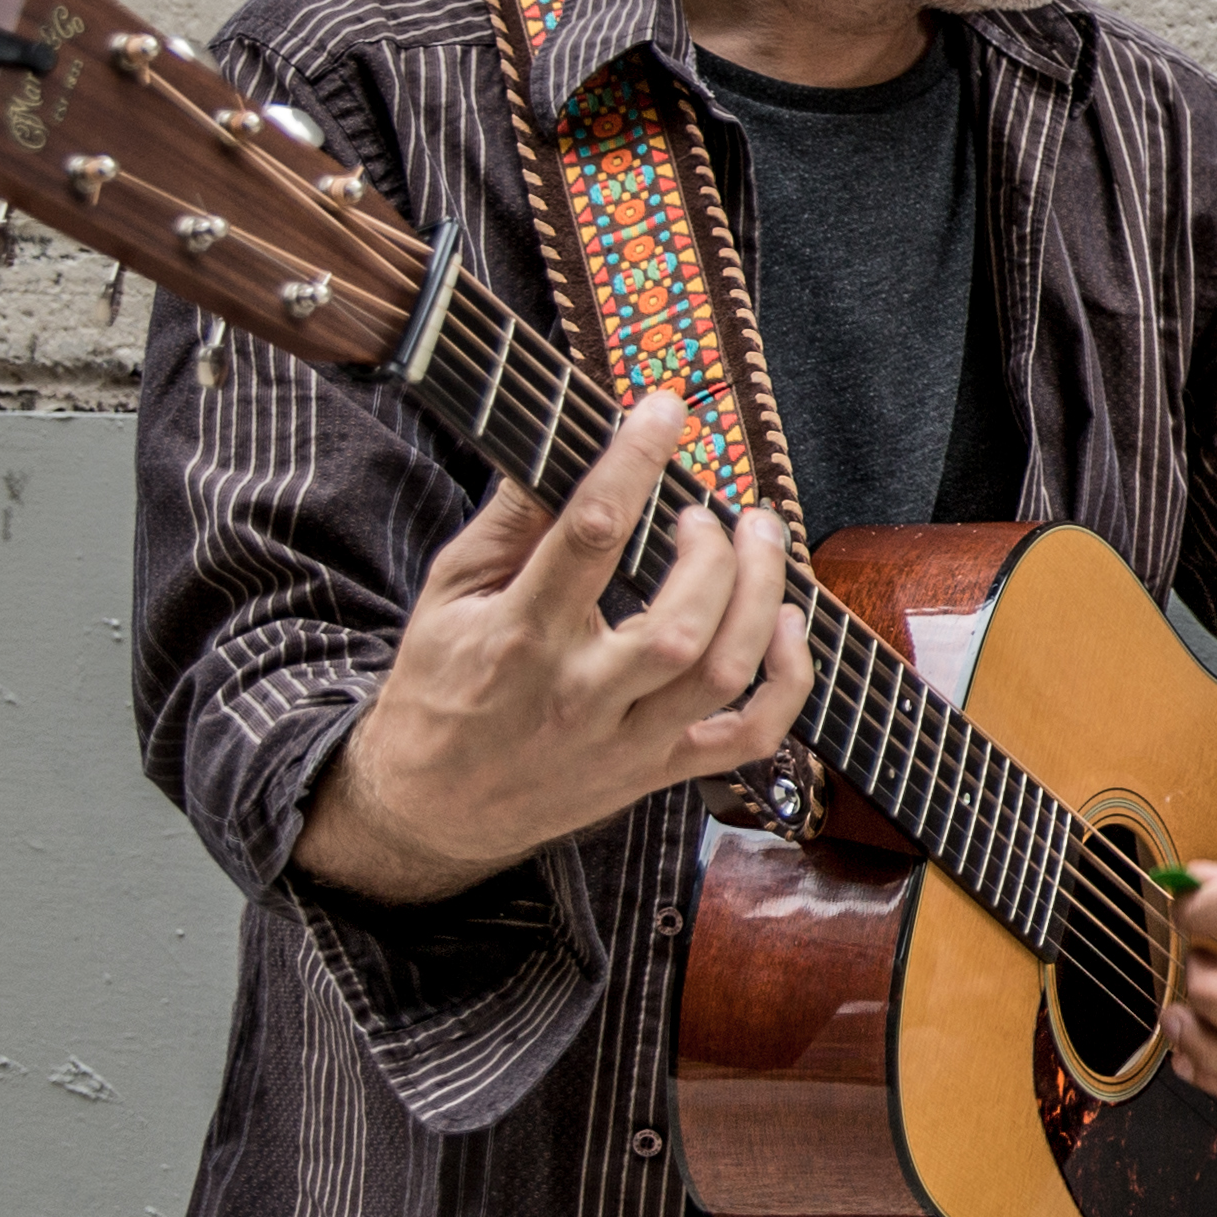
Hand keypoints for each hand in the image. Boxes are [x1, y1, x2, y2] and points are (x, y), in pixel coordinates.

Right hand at [299, 394, 807, 905]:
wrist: (427, 806)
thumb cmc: (440, 685)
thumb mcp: (450, 593)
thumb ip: (509, 521)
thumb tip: (563, 442)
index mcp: (521, 636)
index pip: (588, 537)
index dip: (633, 462)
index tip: (662, 410)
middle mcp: (580, 694)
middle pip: (680, 623)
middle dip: (716, 552)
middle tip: (712, 512)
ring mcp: (626, 740)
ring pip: (722, 673)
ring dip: (762, 599)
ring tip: (760, 543)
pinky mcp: (658, 772)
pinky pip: (750, 738)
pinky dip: (789, 682)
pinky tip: (786, 626)